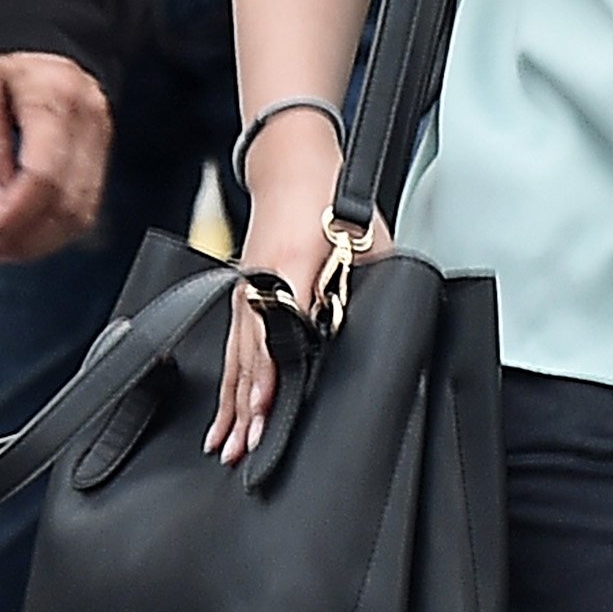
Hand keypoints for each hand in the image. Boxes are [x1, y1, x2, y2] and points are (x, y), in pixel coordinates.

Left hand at [0, 52, 110, 264]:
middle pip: (69, 205)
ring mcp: (101, 136)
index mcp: (54, 100)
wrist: (55, 12)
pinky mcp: (102, 146)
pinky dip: (59, 225)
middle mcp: (88, 123)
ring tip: (4, 246)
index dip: (13, 218)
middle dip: (26, 239)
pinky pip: (89, 199)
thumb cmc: (10, 45)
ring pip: (84, 211)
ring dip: (43, 240)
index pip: (43, 178)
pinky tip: (29, 229)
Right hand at [209, 108, 380, 466]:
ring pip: (236, 355)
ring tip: (226, 446)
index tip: (267, 404)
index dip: (272, 368)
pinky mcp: (241, 293)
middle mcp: (262, 278)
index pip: (279, 324)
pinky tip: (222, 416)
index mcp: (292, 261)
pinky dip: (227, 384)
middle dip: (249, 402)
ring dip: (233, 403)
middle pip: (251, 350)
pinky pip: (231, 348)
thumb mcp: (367, 235)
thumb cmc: (333, 196)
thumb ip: (371, 280)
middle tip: (245, 447)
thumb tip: (390, 321)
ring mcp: (246, 287)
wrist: (292, 164)